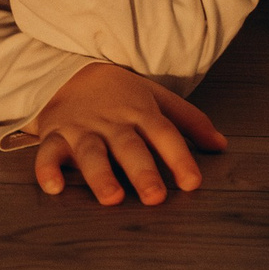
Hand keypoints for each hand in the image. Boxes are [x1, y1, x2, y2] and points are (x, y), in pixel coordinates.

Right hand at [32, 61, 226, 206]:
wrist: (71, 71)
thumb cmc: (121, 94)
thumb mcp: (157, 98)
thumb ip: (189, 122)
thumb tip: (221, 145)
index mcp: (141, 111)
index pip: (164, 134)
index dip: (179, 158)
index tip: (193, 183)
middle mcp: (113, 121)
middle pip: (129, 146)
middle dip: (142, 172)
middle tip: (155, 198)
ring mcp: (83, 129)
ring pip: (91, 153)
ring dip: (100, 175)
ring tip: (112, 198)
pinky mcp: (55, 136)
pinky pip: (47, 153)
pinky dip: (47, 169)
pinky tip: (53, 187)